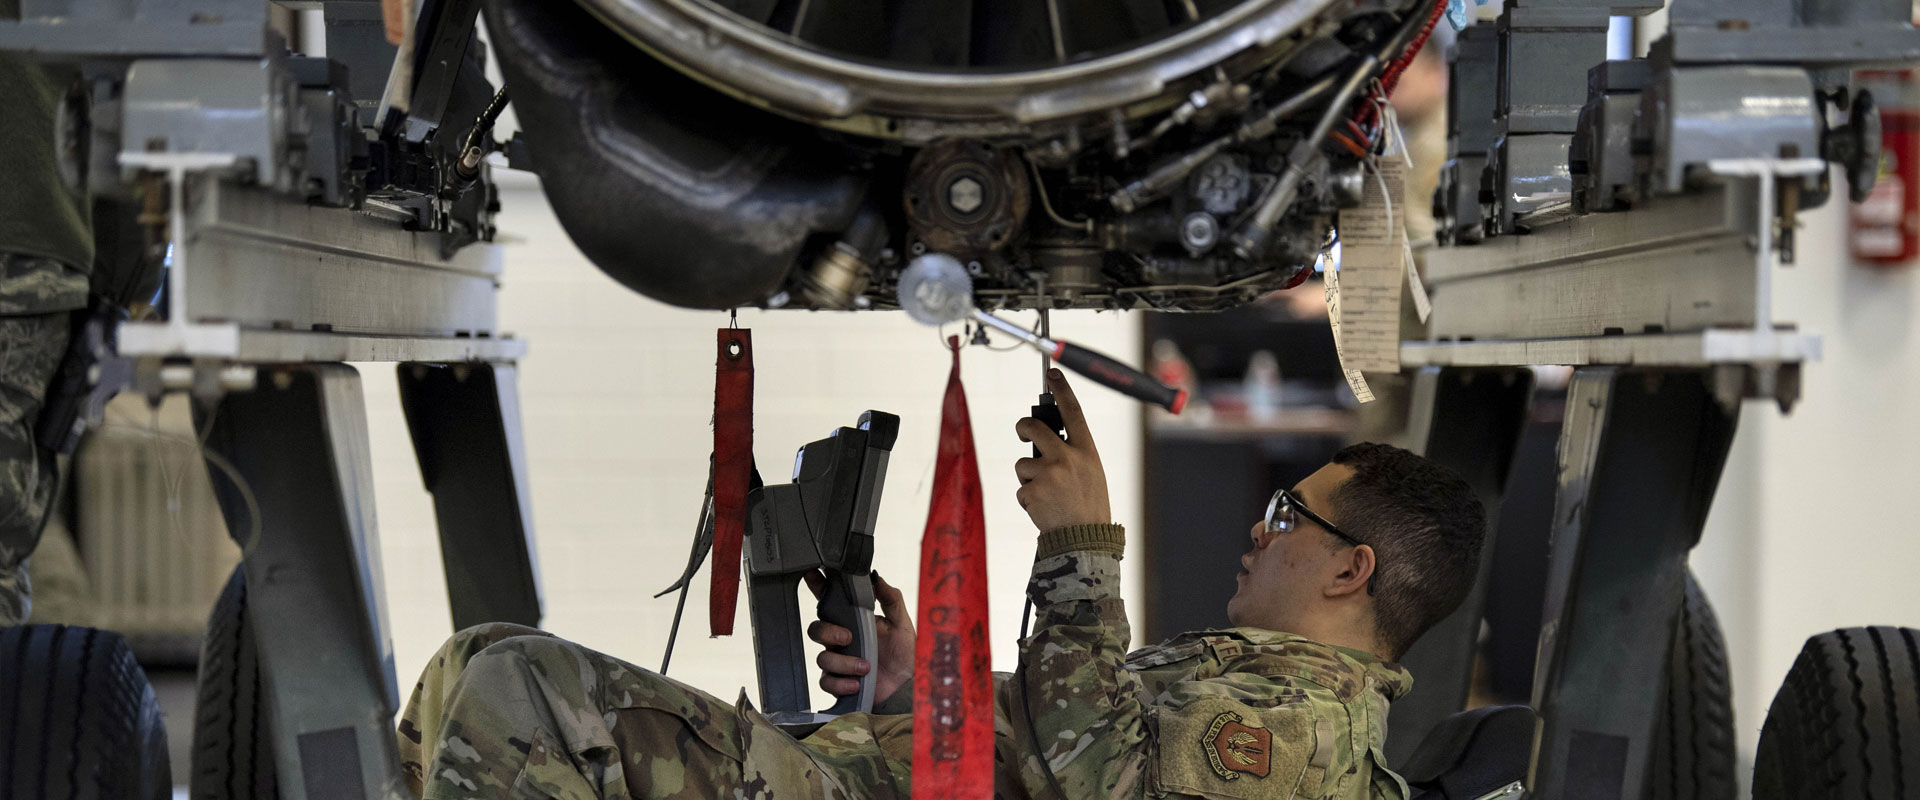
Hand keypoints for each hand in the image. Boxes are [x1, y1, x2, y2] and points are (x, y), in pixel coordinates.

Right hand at [806, 571, 914, 703]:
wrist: (905, 687)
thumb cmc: (903, 655)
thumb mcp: (901, 623)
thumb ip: (891, 599)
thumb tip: (877, 578)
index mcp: (855, 622)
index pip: (830, 602)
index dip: (817, 587)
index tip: (814, 577)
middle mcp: (842, 640)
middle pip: (816, 630)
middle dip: (828, 633)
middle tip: (848, 638)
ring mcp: (839, 661)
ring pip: (822, 658)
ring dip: (844, 663)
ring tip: (865, 667)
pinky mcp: (838, 682)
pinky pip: (826, 682)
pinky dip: (841, 683)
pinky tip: (857, 684)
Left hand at [1014, 369, 1110, 531]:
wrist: (1085, 541)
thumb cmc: (1089, 507)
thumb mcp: (1091, 474)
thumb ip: (1073, 455)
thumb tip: (1045, 442)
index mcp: (1086, 451)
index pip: (1073, 412)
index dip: (1062, 390)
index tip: (1052, 373)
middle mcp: (1067, 457)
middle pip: (1033, 427)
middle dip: (1023, 427)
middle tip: (1023, 430)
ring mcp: (1048, 473)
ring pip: (1023, 465)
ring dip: (1028, 479)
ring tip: (1047, 497)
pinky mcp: (1032, 490)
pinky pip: (1022, 489)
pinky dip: (1028, 500)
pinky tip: (1044, 510)